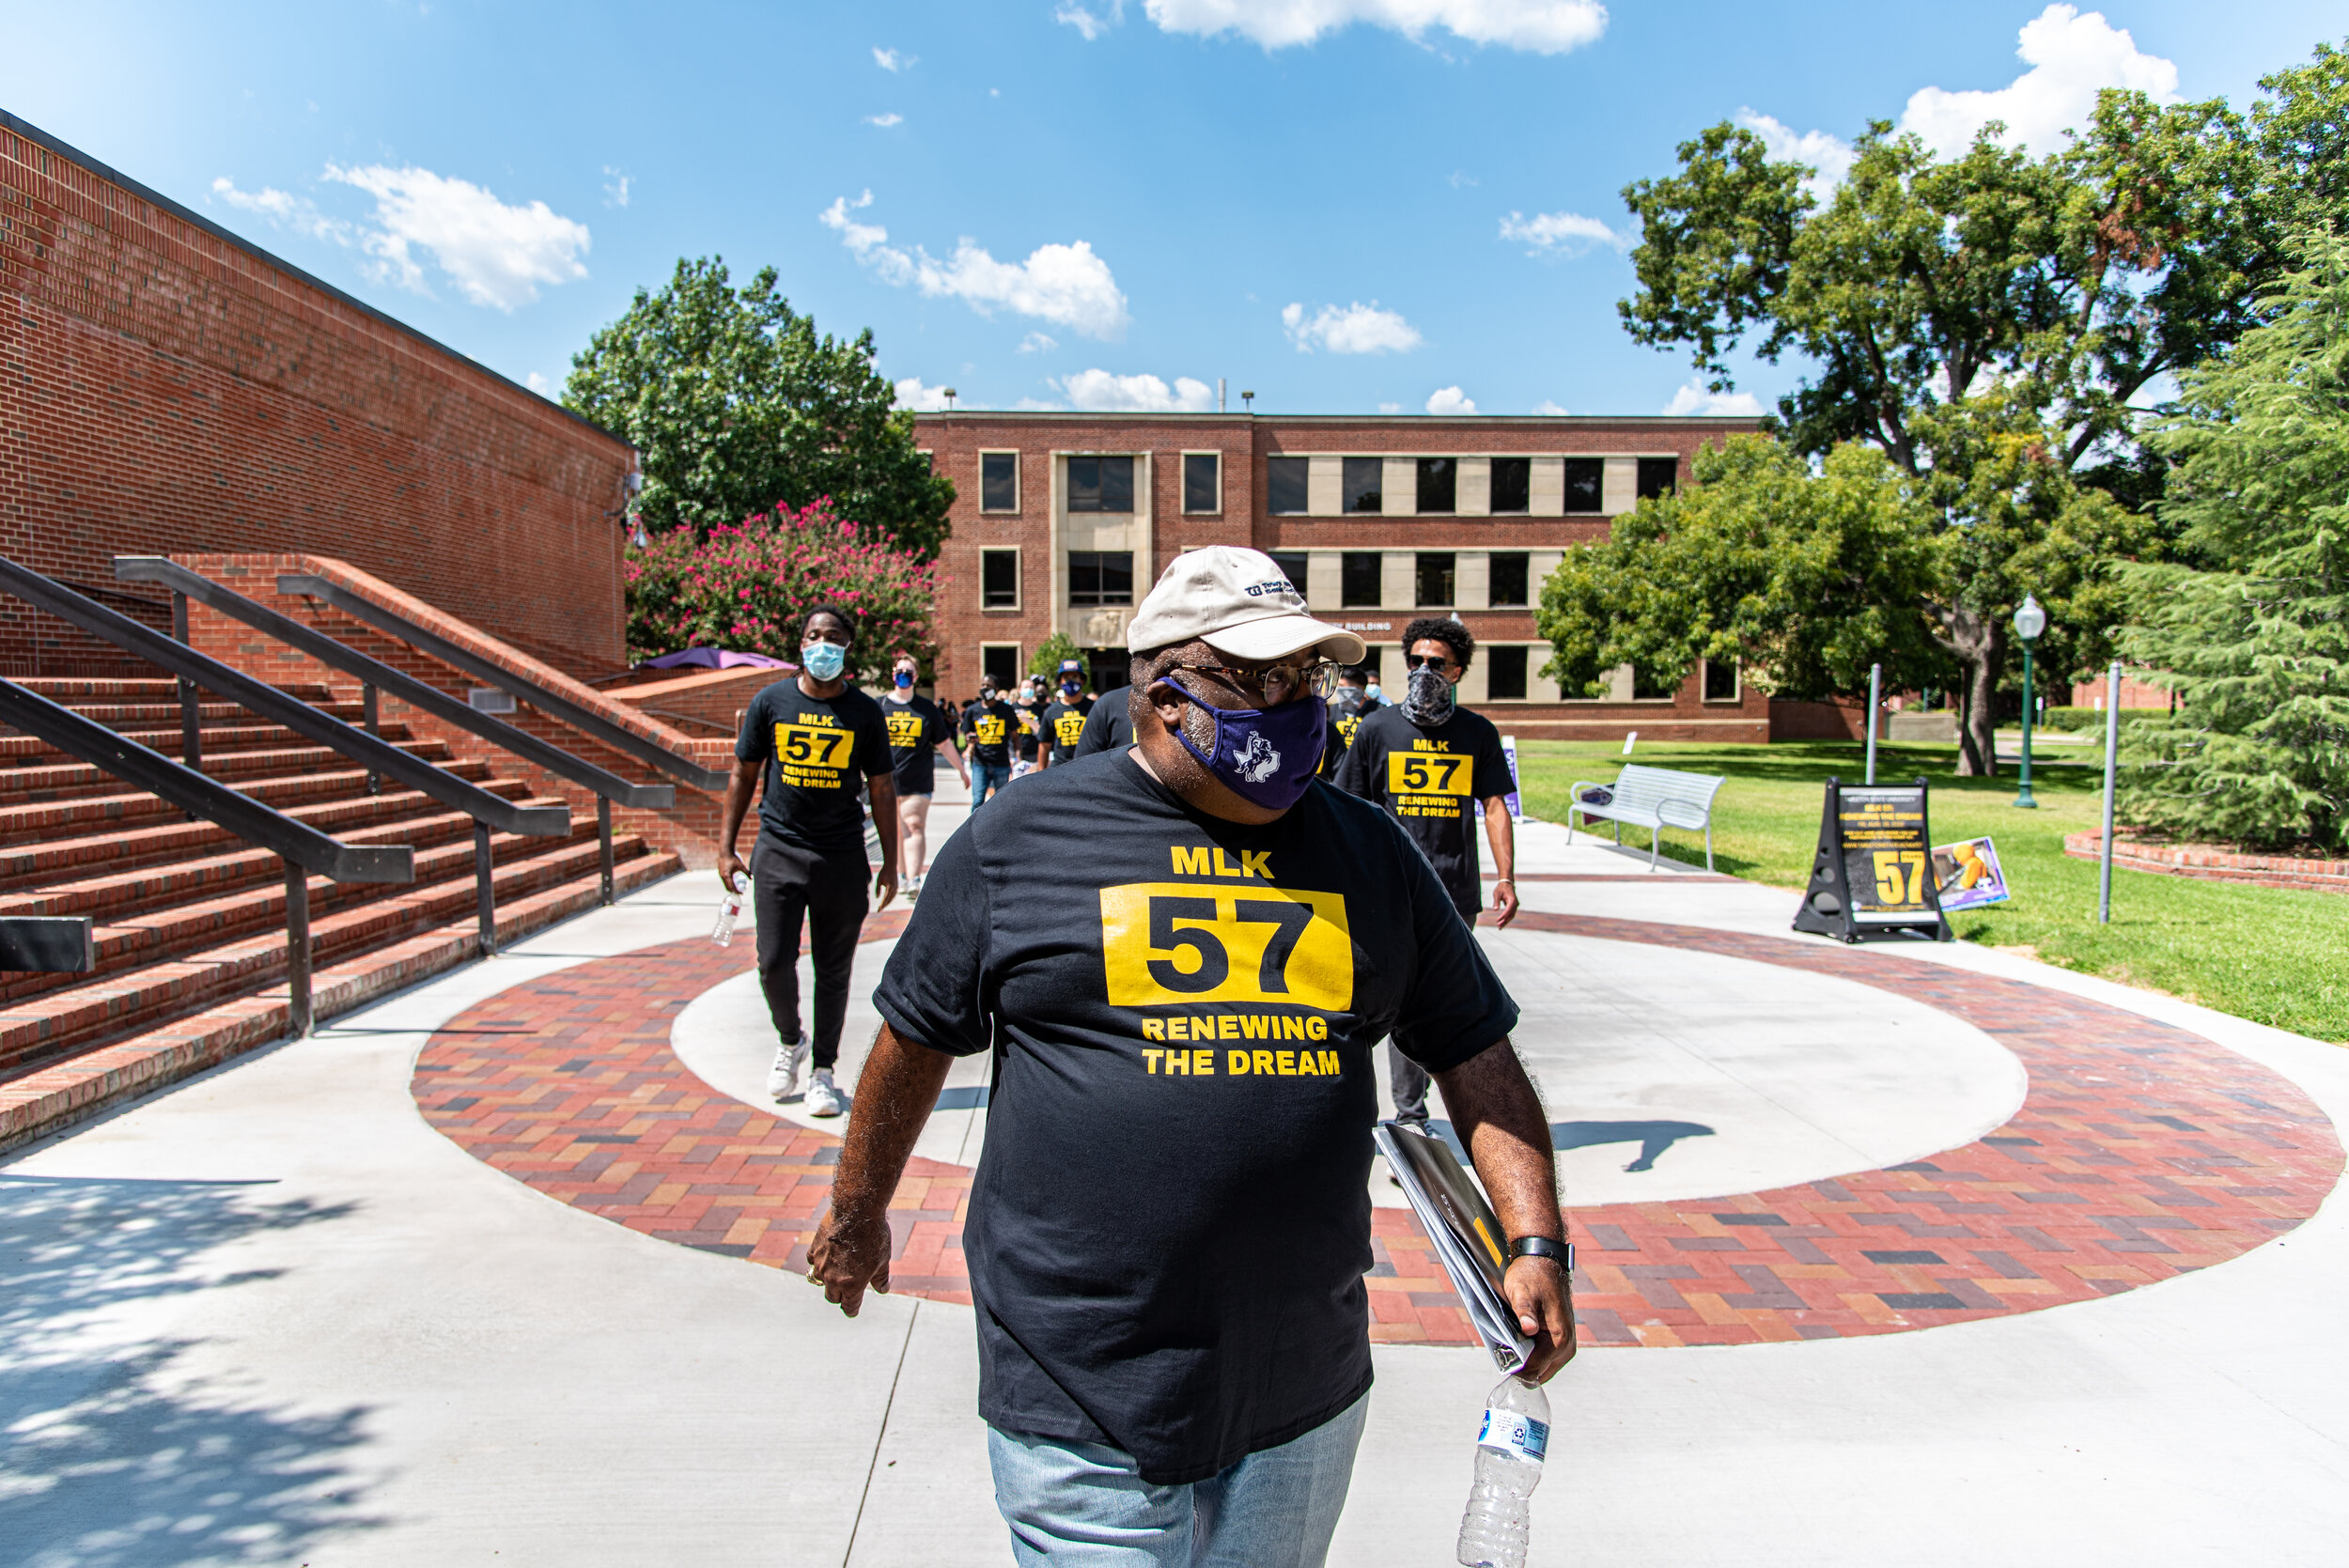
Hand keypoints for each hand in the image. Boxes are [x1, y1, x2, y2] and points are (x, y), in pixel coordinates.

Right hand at [718, 851, 746, 894]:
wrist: (725, 851)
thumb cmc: (733, 857)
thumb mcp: (741, 865)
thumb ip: (746, 872)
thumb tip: (752, 878)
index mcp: (727, 875)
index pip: (732, 886)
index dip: (737, 891)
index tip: (742, 893)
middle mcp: (722, 876)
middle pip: (727, 887)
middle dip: (733, 891)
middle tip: (740, 893)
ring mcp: (720, 874)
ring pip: (725, 884)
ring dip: (730, 887)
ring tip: (737, 889)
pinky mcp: (720, 872)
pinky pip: (724, 880)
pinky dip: (728, 883)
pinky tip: (733, 883)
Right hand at [806, 1206, 892, 1316]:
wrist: (856, 1210)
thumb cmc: (874, 1235)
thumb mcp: (883, 1259)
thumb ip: (880, 1278)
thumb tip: (882, 1290)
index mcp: (852, 1285)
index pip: (849, 1307)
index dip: (852, 1310)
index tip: (853, 1310)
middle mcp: (833, 1279)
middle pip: (832, 1297)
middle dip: (840, 1296)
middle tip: (847, 1291)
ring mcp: (821, 1265)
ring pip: (819, 1281)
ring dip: (827, 1279)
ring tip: (836, 1270)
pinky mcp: (814, 1250)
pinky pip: (812, 1262)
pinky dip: (818, 1262)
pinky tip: (827, 1255)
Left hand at [873, 865, 897, 911]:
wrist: (891, 866)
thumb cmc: (883, 872)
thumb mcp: (878, 880)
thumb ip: (878, 889)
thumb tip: (877, 898)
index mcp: (889, 887)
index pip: (885, 898)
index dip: (882, 905)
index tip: (878, 909)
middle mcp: (894, 888)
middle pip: (889, 900)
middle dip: (884, 906)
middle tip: (878, 910)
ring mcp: (896, 888)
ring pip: (892, 898)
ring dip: (887, 903)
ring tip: (881, 907)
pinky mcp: (896, 887)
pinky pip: (893, 895)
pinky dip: (890, 899)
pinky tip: (886, 901)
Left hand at [1490, 877, 1519, 928]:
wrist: (1506, 884)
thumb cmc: (1501, 889)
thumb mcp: (1497, 894)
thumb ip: (1496, 901)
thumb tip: (1495, 910)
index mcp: (1512, 900)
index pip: (1508, 909)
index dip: (1503, 916)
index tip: (1498, 920)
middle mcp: (1515, 903)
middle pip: (1511, 914)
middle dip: (1505, 921)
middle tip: (1499, 926)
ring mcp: (1515, 905)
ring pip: (1511, 915)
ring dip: (1506, 921)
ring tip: (1500, 927)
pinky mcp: (1513, 907)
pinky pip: (1510, 914)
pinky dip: (1506, 919)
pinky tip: (1502, 923)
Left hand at [1502, 1254, 1575, 1380]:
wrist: (1544, 1261)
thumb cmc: (1533, 1275)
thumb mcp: (1522, 1292)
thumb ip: (1524, 1312)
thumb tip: (1528, 1329)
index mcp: (1560, 1339)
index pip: (1534, 1371)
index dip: (1514, 1367)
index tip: (1501, 1356)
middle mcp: (1567, 1347)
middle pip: (1538, 1374)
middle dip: (1521, 1365)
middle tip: (1505, 1347)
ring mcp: (1566, 1346)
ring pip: (1541, 1369)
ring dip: (1526, 1360)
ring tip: (1513, 1340)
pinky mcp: (1561, 1342)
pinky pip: (1544, 1359)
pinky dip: (1532, 1354)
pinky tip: (1520, 1339)